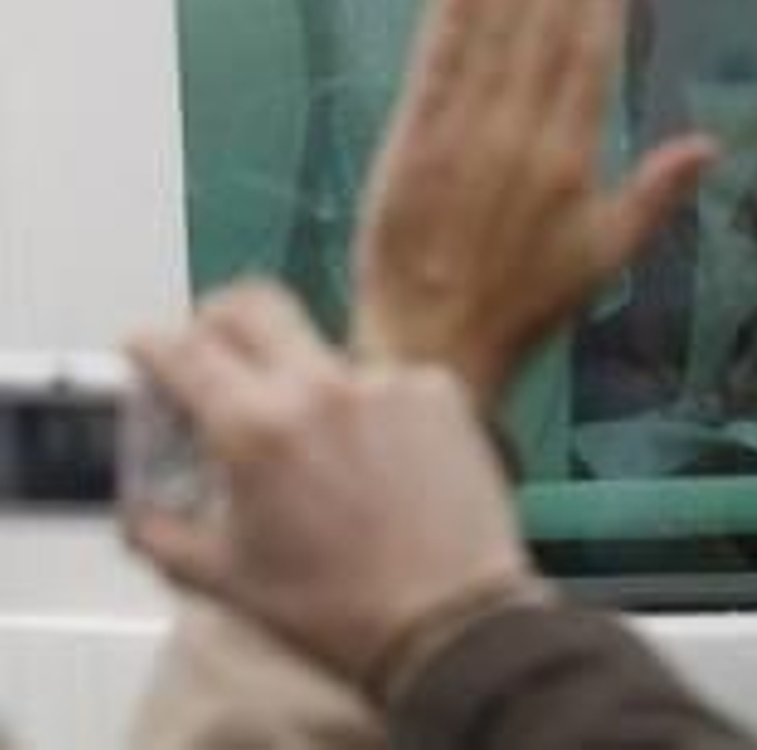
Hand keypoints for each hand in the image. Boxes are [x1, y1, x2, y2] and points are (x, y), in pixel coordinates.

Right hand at [126, 283, 527, 685]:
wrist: (446, 621)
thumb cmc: (333, 609)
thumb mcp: (224, 579)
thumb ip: (162, 531)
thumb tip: (138, 500)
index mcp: (256, 428)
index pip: (185, 351)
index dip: (153, 343)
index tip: (145, 346)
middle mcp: (320, 385)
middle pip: (255, 306)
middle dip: (220, 318)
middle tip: (212, 348)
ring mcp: (385, 377)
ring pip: (324, 352)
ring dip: (304, 385)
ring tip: (317, 450)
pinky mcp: (438, 386)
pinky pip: (385, 380)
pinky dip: (368, 409)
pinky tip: (378, 461)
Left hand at [353, 0, 715, 402]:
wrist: (431, 346)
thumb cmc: (528, 304)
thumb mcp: (606, 258)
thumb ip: (656, 195)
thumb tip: (712, 141)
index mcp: (572, 159)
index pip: (592, 54)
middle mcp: (519, 135)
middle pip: (544, 27)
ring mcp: (462, 135)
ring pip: (494, 34)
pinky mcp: (410, 143)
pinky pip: (435, 69)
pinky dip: (449, 20)